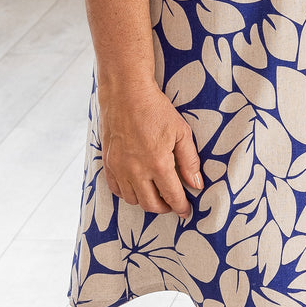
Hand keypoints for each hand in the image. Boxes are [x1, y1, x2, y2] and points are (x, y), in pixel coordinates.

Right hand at [98, 82, 202, 217]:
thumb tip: (197, 184)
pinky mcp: (108, 163)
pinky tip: (137, 186)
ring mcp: (119, 169)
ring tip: (156, 193)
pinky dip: (127, 193)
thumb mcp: (181, 132)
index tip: (186, 212)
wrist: (126, 94)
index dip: (181, 207)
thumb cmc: (156, 110)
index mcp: (158, 164)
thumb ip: (189, 161)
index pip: (172, 196)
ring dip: (146, 201)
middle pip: (151, 205)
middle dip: (165, 208)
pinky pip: (116, 190)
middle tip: (173, 203)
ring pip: (132, 200)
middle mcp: (136, 171)